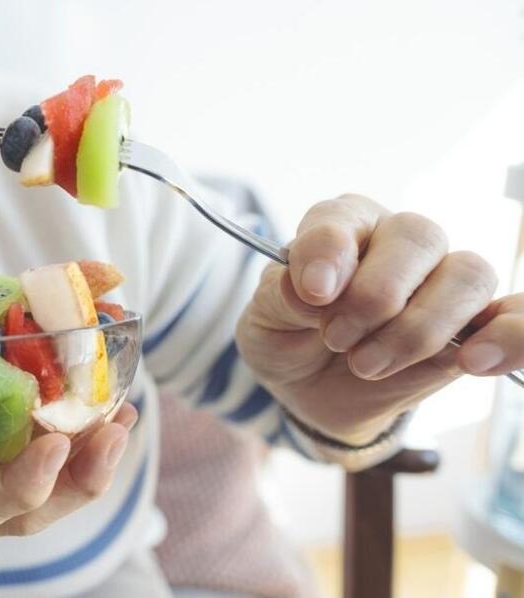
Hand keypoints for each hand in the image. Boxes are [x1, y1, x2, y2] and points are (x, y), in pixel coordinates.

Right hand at [0, 393, 136, 546]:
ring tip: (122, 417)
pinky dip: (70, 445)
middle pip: (19, 517)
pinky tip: (98, 408)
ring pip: (36, 500)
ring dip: (84, 464)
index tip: (55, 446)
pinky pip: (31, 470)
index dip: (13, 487)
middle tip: (113, 431)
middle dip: (72, 481)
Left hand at [236, 194, 522, 442]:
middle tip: (336, 339)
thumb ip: (281, 296)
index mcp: (342, 226)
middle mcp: (400, 242)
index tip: (314, 294)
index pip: (344, 217)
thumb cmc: (287, 340)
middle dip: (375, 296)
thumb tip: (310, 289)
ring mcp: (443, 281)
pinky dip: (510, 335)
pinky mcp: (475, 326)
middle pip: (418, 236)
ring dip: (418, 328)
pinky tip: (474, 362)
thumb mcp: (263, 322)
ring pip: (467, 275)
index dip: (330, 251)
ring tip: (366, 364)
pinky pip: (515, 315)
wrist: (311, 393)